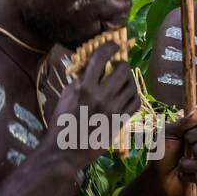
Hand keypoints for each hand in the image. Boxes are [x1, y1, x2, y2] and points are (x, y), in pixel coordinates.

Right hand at [42, 40, 141, 171]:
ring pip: (131, 85)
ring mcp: (113, 110)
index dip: (109, 46)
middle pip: (122, 70)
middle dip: (121, 64)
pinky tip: (127, 95)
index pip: (100, 58)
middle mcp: (102, 96)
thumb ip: (80, 79)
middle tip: (118, 66)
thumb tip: (91, 65)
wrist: (64, 151)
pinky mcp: (120, 122)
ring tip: (122, 81)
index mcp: (85, 87)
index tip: (113, 44)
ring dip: (128, 80)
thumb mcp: (66, 96)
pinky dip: (133, 95)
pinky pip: (135, 102)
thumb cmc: (61, 123)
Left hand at [147, 108, 196, 195]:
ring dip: (188, 165)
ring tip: (181, 166)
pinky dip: (190, 177)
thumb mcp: (168, 135)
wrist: (159, 176)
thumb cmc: (164, 153)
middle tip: (186, 153)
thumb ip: (183, 123)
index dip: (196, 133)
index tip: (185, 138)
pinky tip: (185, 176)